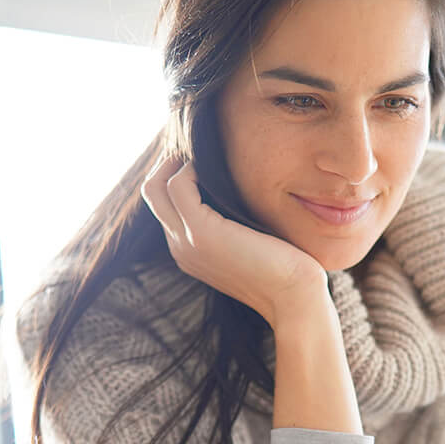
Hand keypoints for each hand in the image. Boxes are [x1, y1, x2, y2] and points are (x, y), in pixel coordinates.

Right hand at [139, 153, 328, 325]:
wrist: (293, 297)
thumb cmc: (284, 271)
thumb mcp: (250, 243)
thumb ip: (235, 222)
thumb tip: (240, 190)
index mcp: (188, 250)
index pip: (165, 205)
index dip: (177, 175)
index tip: (203, 157)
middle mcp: (179, 247)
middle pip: (152, 193)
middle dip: (169, 163)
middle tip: (198, 146)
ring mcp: (185, 241)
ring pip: (156, 186)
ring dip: (179, 161)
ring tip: (207, 152)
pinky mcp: (199, 232)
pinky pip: (178, 185)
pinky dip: (192, 167)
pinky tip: (216, 165)